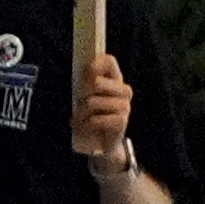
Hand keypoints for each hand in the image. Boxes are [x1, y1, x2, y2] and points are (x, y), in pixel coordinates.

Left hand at [74, 51, 135, 167]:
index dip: (94, 64)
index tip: (85, 74)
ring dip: (82, 113)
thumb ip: (85, 82)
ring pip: (93, 102)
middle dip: (82, 93)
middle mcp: (123, 90)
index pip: (109, 61)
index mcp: (114, 80)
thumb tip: (82, 69)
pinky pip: (97, 118)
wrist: (99, 142)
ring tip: (82, 118)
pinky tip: (89, 126)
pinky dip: (88, 124)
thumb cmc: (90, 115)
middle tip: (80, 103)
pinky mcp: (122, 121)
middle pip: (97, 81)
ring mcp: (125, 105)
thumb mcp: (83, 96)